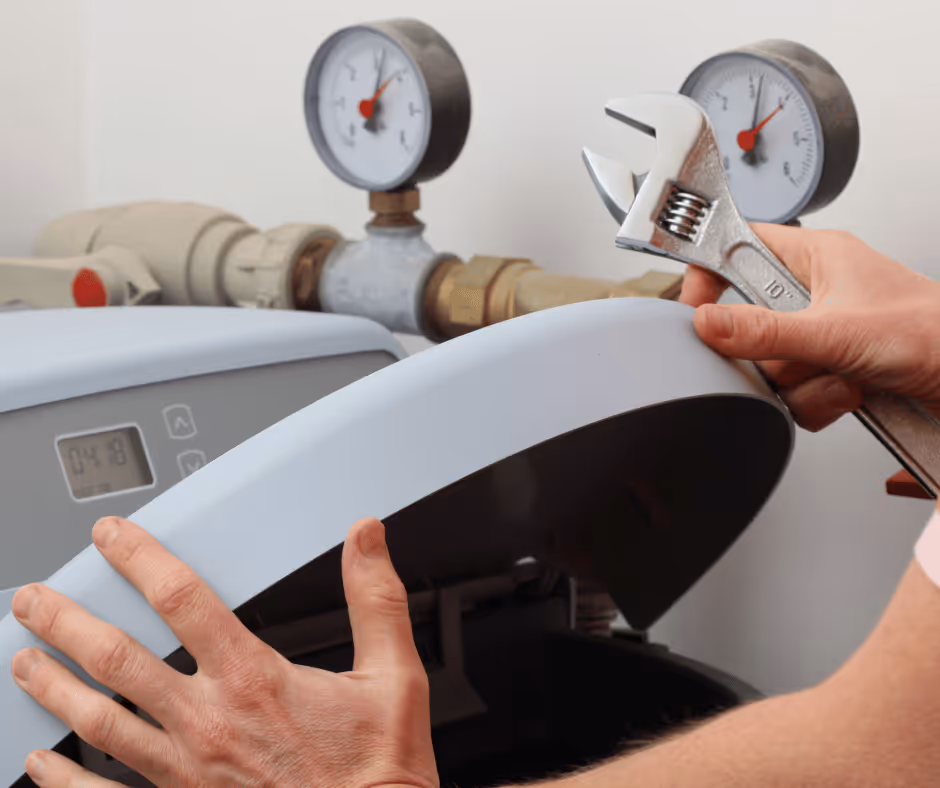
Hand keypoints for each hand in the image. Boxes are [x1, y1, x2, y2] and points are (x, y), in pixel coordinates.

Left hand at [10, 516, 436, 787]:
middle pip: (118, 660)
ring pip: (97, 723)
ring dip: (54, 687)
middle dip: (68, 622)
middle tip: (35, 599)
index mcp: (255, 681)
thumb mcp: (394, 677)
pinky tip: (36, 764)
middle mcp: (209, 723)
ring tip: (24, 661)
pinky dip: (60, 781)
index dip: (141, 559)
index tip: (112, 537)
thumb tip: (366, 538)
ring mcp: (185, 773)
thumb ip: (375, 599)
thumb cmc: (377, 772)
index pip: (182, 601)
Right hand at [681, 224, 939, 431]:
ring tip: (840, 376)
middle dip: (771, 353)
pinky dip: (816, 401)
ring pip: (770, 364)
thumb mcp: (837, 331)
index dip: (709, 274)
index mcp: (817, 256)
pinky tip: (848, 393)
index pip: (737, 247)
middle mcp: (817, 292)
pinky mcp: (831, 367)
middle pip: (747, 322)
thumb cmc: (934, 332)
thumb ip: (766, 331)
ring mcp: (823, 333)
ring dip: (802, 382)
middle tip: (792, 354)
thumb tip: (709, 324)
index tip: (695, 308)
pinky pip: (793, 390)